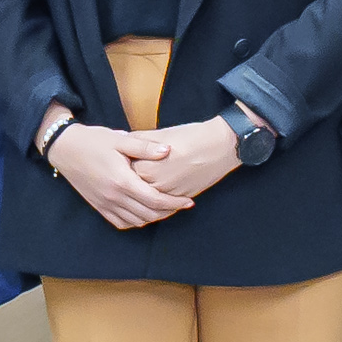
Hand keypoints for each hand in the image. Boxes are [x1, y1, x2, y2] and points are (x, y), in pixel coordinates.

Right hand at [51, 120, 194, 229]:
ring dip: (153, 218)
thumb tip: (168, 150)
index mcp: (122, 180)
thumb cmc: (93, 141)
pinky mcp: (98, 206)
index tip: (189, 202)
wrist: (65, 148)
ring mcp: (105, 204)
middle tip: (181, 204)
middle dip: (168, 211)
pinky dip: (135, 221)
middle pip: (148, 214)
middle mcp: (113, 196)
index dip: (174, 203)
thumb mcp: (120, 139)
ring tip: (166, 208)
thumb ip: (145, 147)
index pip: (154, 199)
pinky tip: (144, 212)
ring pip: (136, 221)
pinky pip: (120, 222)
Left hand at [126, 116, 248, 199]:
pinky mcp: (180, 199)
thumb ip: (137, 142)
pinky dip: (157, 202)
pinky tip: (156, 193)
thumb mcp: (159, 134)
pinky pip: (162, 207)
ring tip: (143, 183)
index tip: (124, 159)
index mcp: (145, 169)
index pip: (124, 172)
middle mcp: (154, 186)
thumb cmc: (190, 137)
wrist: (219, 146)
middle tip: (133, 171)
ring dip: (143, 195)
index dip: (123, 164)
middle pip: (133, 188)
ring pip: (147, 201)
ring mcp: (168, 196)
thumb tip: (122, 144)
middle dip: (132, 180)